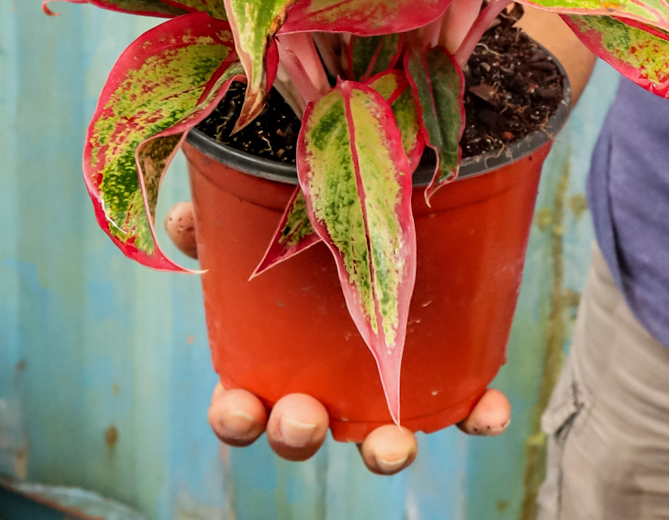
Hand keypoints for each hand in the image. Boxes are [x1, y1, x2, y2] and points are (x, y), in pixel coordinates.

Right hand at [165, 202, 511, 473]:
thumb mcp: (257, 231)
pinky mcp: (438, 383)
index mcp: (268, 365)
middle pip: (302, 431)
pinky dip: (474, 416)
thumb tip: (181, 217)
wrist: (381, 229)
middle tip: (303, 419)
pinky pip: (458, 410)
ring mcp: (380, 394)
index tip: (239, 408)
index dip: (234, 417)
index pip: (239, 407)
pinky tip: (487, 412)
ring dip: (382, 451)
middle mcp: (323, 392)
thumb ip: (220, 224)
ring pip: (378, 441)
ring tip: (391, 446)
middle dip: (297, 434)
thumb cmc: (299, 249)